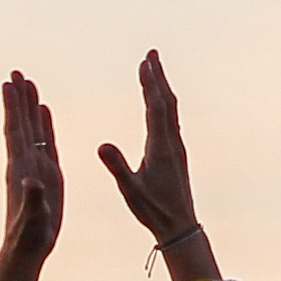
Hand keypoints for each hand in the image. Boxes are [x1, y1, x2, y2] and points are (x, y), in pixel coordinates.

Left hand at [0, 72, 62, 280]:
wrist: (29, 248)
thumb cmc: (29, 235)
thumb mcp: (33, 218)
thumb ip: (33, 199)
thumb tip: (31, 182)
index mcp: (20, 169)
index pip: (15, 131)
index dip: (12, 107)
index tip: (9, 84)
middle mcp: (25, 162)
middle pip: (21, 123)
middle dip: (18, 98)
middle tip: (15, 72)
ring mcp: (35, 166)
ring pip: (33, 128)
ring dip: (30, 106)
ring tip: (28, 82)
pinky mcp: (48, 174)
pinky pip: (45, 142)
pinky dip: (44, 124)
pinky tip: (44, 110)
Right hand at [92, 49, 217, 280]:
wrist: (180, 226)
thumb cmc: (154, 210)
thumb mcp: (130, 190)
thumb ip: (117, 167)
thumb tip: (101, 145)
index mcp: (161, 147)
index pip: (156, 107)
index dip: (151, 83)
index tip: (145, 62)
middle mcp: (172, 142)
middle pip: (167, 101)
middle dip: (158, 76)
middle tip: (151, 54)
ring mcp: (176, 147)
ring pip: (171, 109)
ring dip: (161, 87)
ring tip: (153, 69)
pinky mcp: (176, 153)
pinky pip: (171, 119)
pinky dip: (163, 103)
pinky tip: (159, 102)